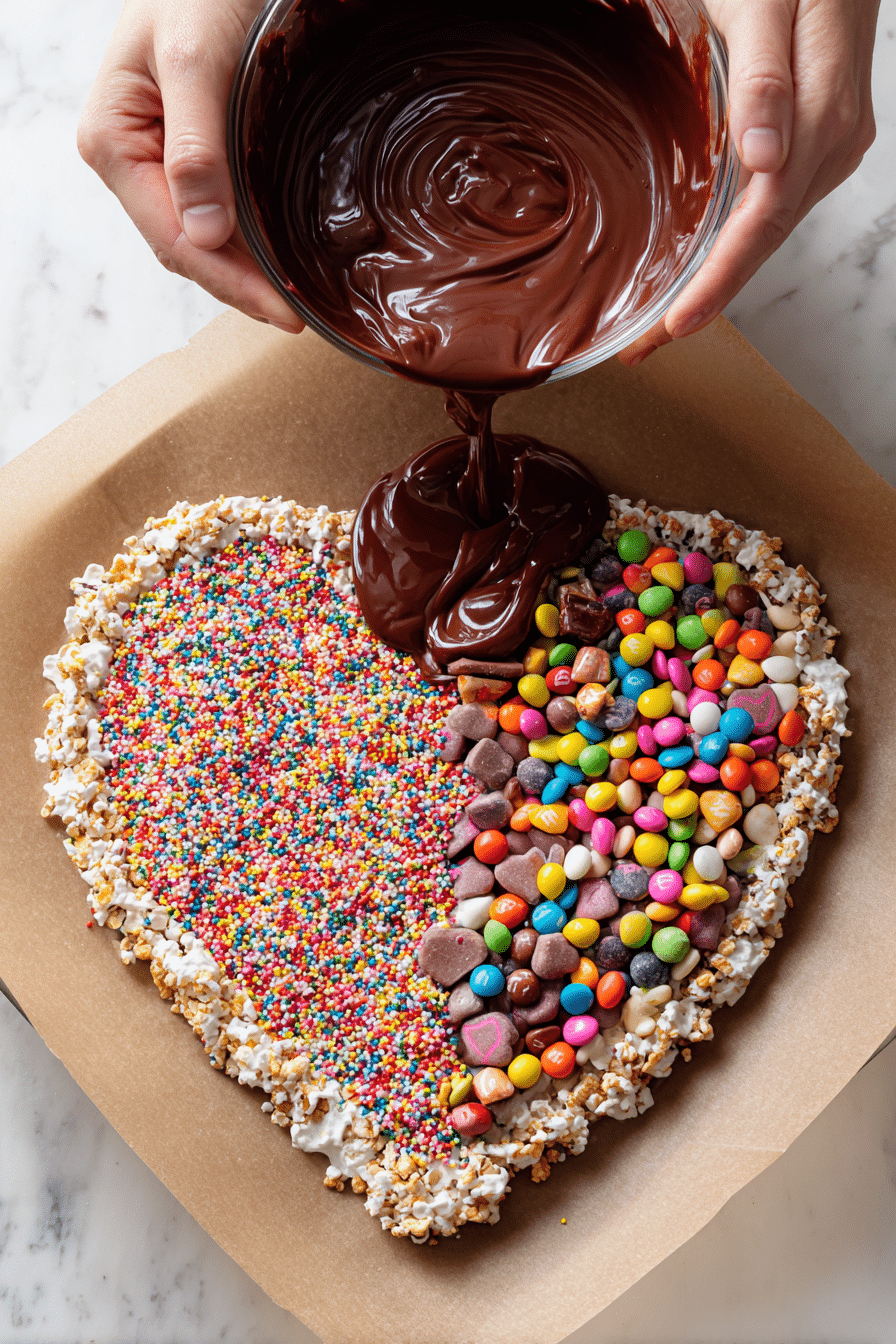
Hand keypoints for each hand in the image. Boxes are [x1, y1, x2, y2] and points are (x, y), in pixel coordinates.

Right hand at [77, 0, 303, 332]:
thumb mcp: (195, 58)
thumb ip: (196, 147)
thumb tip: (203, 233)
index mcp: (113, 142)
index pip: (173, 239)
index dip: (230, 283)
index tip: (283, 312)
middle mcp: (128, 160)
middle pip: (186, 249)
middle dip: (240, 287)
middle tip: (299, 317)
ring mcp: (156, 160)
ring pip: (200, 238)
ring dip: (245, 272)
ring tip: (293, 300)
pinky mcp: (187, 153)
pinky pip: (215, 212)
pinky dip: (247, 241)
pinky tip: (278, 260)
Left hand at [618, 0, 878, 366]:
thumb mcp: (768, 3)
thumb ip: (764, 79)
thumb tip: (762, 157)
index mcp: (823, 117)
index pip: (764, 219)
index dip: (721, 278)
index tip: (678, 322)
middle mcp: (834, 143)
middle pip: (764, 242)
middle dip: (707, 300)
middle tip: (647, 343)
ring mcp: (830, 146)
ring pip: (768, 232)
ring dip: (718, 281)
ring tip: (661, 323)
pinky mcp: (818, 142)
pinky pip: (773, 208)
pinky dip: (734, 245)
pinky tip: (701, 267)